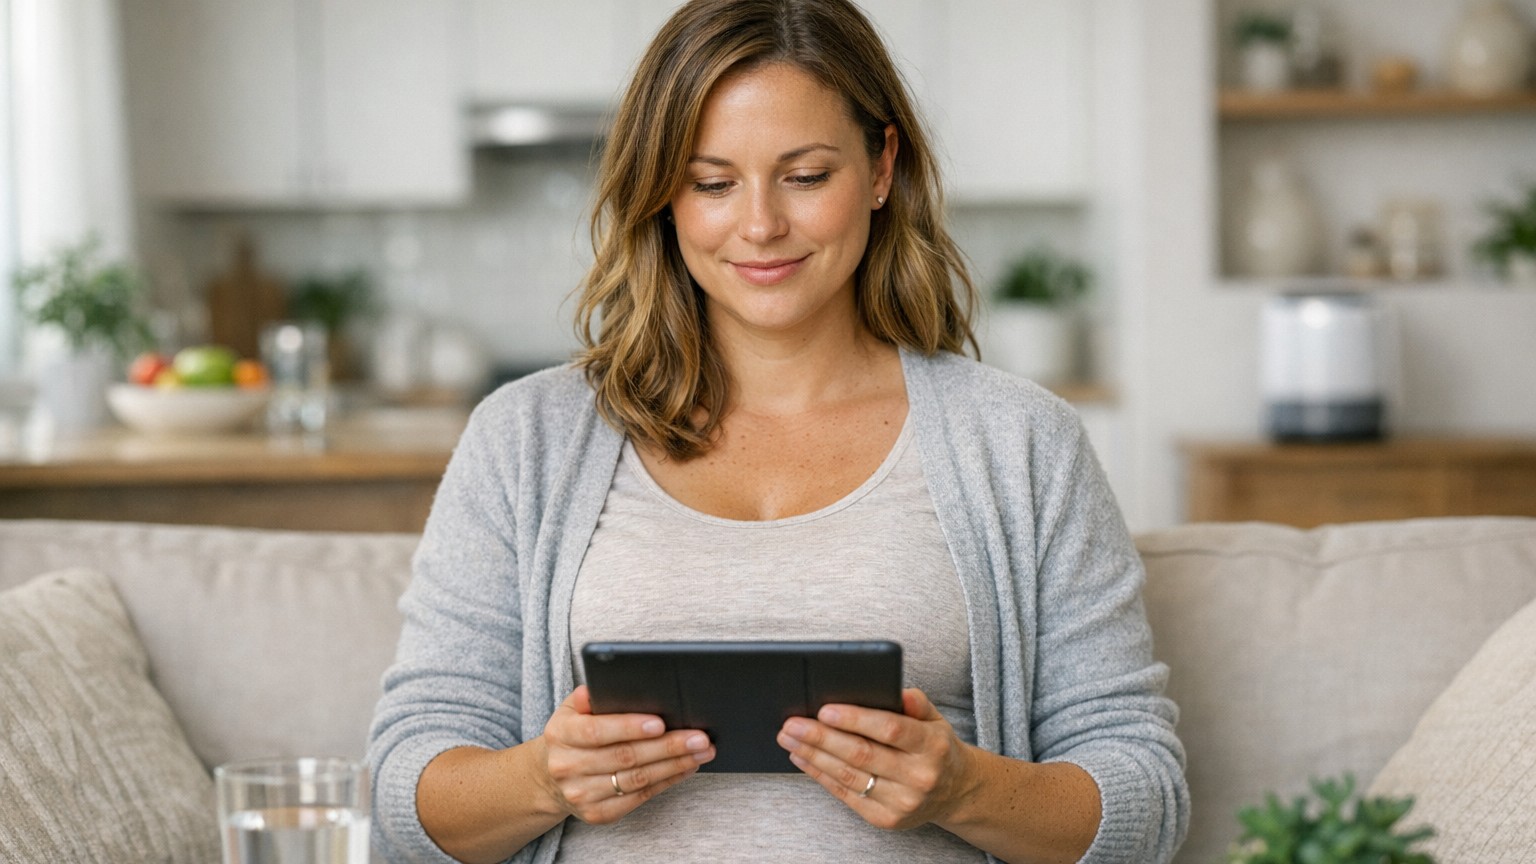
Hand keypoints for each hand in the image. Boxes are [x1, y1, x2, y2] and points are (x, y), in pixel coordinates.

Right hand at [537, 685, 714, 823]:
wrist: (551, 777)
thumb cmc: (574, 733)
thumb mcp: (572, 709)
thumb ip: (590, 696)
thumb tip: (615, 684)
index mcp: (561, 734)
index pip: (596, 731)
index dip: (629, 727)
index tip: (660, 722)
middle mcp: (567, 767)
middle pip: (625, 757)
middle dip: (667, 746)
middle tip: (699, 737)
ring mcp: (582, 794)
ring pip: (637, 779)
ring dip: (675, 765)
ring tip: (702, 751)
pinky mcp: (598, 814)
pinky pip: (640, 797)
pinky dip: (667, 781)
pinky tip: (686, 767)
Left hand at [776, 688, 976, 830]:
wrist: (955, 792)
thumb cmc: (935, 747)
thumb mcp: (935, 720)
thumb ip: (916, 703)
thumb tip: (895, 690)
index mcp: (931, 746)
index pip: (890, 729)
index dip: (855, 719)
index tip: (824, 709)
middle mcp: (919, 777)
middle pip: (862, 754)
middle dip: (821, 738)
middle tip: (792, 724)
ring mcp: (902, 802)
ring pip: (849, 776)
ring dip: (814, 756)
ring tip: (789, 739)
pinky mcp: (886, 819)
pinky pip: (846, 795)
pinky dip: (821, 775)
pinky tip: (803, 758)